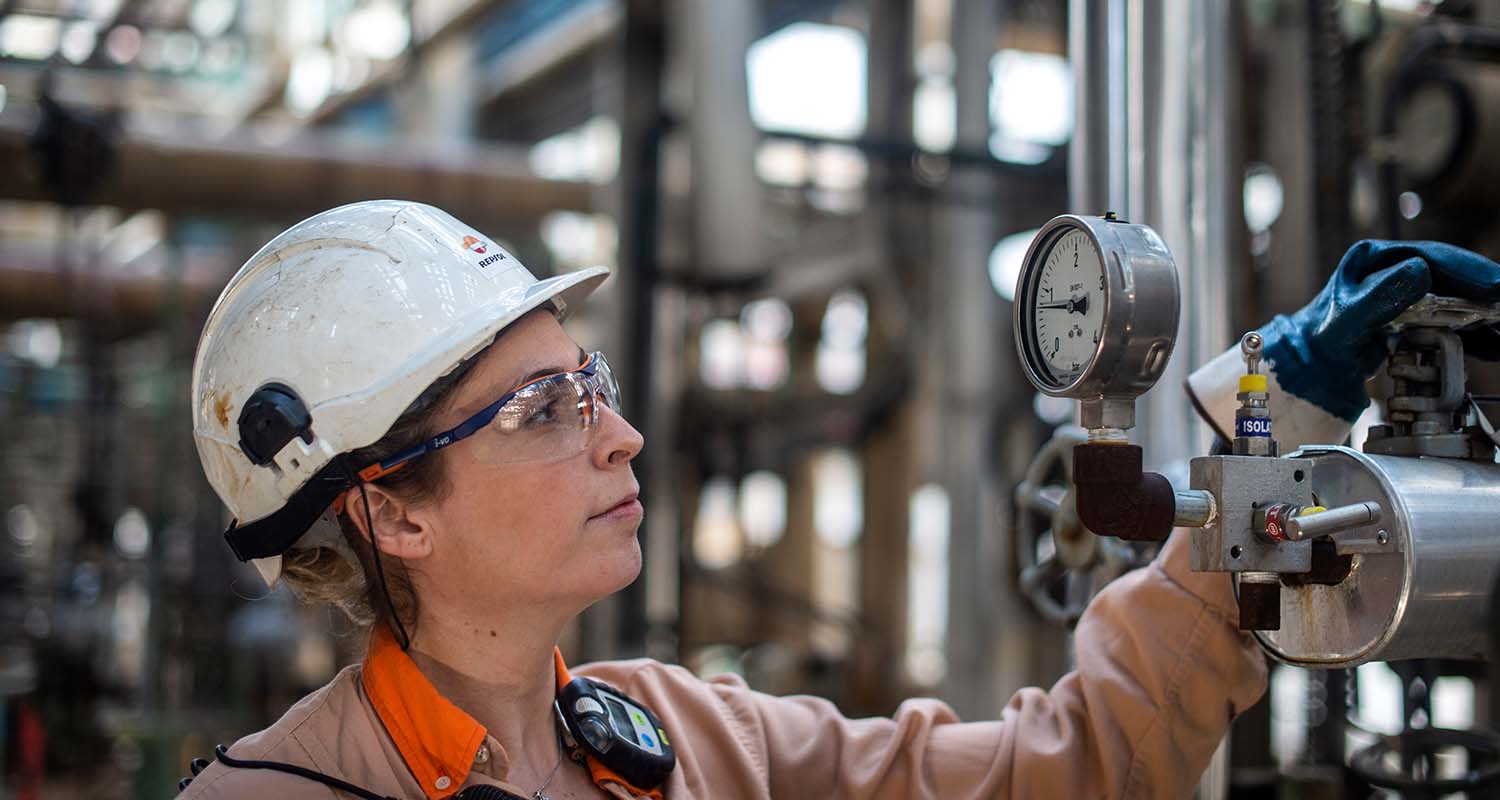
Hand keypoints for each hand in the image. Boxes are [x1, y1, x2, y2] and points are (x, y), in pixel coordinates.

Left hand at [1260, 240, 1499, 422]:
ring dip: (1482, 314)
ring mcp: (1403, 292)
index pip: (1431, 257)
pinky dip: (1471, 332)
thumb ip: (1380, 297)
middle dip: (1484, 292)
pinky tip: (1491, 344)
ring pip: (1454, 297)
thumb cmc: (1319, 339)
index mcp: (1375, 258)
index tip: (1496, 287)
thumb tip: (1420, 270)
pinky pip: (1449, 319)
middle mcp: (1392, 269)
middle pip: (1450, 276)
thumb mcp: (1348, 317)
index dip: (1468, 271)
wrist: (1309, 365)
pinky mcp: (1410, 315)